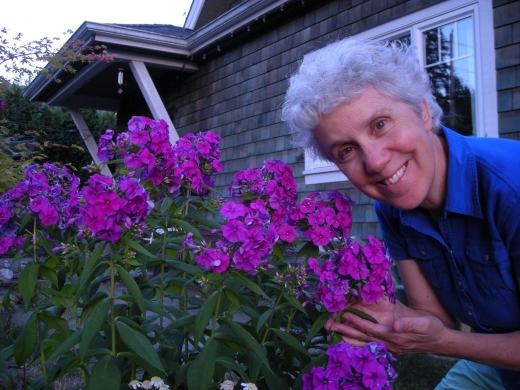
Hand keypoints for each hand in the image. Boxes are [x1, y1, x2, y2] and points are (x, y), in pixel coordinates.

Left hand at [326, 307, 447, 354]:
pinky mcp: (389, 346)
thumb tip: (396, 325)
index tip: (344, 315)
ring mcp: (388, 346)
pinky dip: (357, 342)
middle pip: (363, 338)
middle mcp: (388, 344)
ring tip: (333, 333)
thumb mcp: (424, 324)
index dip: (357, 322)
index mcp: (394, 337)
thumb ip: (409, 324)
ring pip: (364, 343)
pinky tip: (348, 339)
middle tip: (330, 326)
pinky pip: (369, 344)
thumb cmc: (432, 330)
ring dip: (348, 338)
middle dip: (346, 332)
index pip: (370, 329)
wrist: (440, 341)